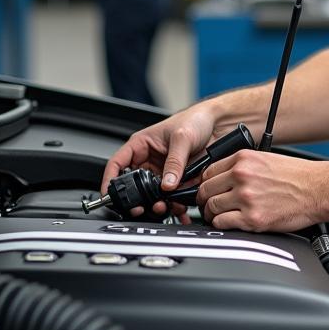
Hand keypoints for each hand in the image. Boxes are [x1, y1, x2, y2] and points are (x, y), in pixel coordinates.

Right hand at [102, 106, 218, 214]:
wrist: (219, 124)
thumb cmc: (195, 119)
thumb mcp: (182, 138)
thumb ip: (175, 162)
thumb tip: (167, 184)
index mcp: (141, 145)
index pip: (118, 164)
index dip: (110, 180)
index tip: (109, 195)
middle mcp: (150, 160)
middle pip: (135, 185)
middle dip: (138, 199)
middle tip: (142, 208)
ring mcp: (164, 172)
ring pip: (153, 195)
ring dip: (159, 204)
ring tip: (166, 207)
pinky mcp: (178, 180)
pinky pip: (172, 197)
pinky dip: (175, 206)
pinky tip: (180, 209)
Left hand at [197, 150, 328, 233]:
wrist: (320, 190)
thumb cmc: (298, 176)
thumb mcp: (266, 159)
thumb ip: (242, 167)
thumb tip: (222, 178)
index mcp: (243, 159)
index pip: (207, 172)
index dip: (205, 184)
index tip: (207, 191)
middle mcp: (242, 176)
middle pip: (205, 190)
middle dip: (204, 200)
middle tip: (209, 206)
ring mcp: (246, 198)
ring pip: (211, 208)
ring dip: (213, 214)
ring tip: (221, 216)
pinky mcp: (252, 218)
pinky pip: (222, 223)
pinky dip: (222, 225)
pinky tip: (231, 223)